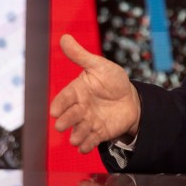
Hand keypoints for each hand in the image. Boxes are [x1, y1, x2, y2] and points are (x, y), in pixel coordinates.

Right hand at [50, 35, 140, 153]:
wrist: (131, 99)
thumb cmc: (112, 80)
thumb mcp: (98, 65)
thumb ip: (80, 55)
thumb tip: (64, 37)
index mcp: (77, 90)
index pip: (65, 98)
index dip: (59, 104)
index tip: (54, 111)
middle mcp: (80, 107)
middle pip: (70, 115)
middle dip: (66, 121)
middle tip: (61, 126)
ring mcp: (88, 121)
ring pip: (78, 130)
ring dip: (76, 135)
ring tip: (75, 139)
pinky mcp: (98, 133)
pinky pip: (90, 141)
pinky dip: (86, 145)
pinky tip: (84, 147)